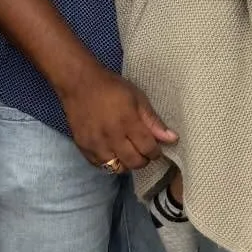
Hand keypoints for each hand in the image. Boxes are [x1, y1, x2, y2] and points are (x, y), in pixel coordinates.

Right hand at [60, 64, 176, 171]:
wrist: (79, 83)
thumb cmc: (112, 88)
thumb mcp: (138, 98)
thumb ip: (153, 121)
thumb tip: (172, 139)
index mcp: (127, 121)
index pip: (148, 148)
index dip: (156, 152)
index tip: (156, 148)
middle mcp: (111, 136)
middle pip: (134, 162)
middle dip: (143, 159)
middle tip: (144, 151)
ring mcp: (95, 144)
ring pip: (117, 168)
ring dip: (126, 163)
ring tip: (128, 151)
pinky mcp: (83, 147)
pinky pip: (100, 166)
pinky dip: (110, 162)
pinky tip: (113, 152)